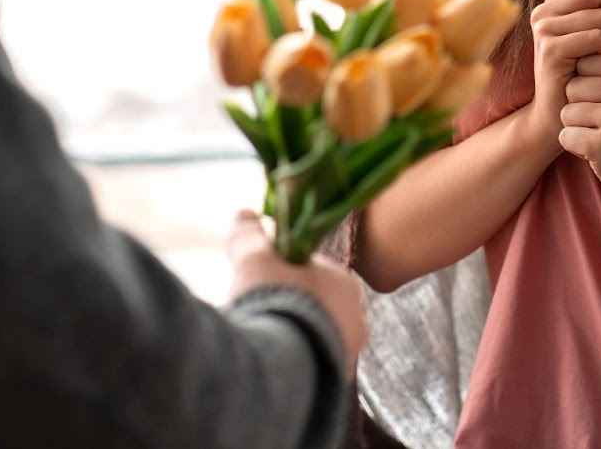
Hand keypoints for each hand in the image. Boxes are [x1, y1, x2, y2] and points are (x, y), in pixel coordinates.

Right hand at [225, 211, 366, 377]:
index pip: (314, 270)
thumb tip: (244, 214)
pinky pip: (310, 367)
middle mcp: (357, 320)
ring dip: (290, 335)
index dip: (284, 271)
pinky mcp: (334, 386)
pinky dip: (293, 363)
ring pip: (313, 338)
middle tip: (258, 308)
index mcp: (346, 284)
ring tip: (260, 338)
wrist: (283, 364)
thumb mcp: (255, 258)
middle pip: (315, 305)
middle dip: (289, 305)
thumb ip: (250, 234)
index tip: (262, 277)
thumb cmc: (277, 300)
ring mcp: (347, 355)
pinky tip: (270, 363)